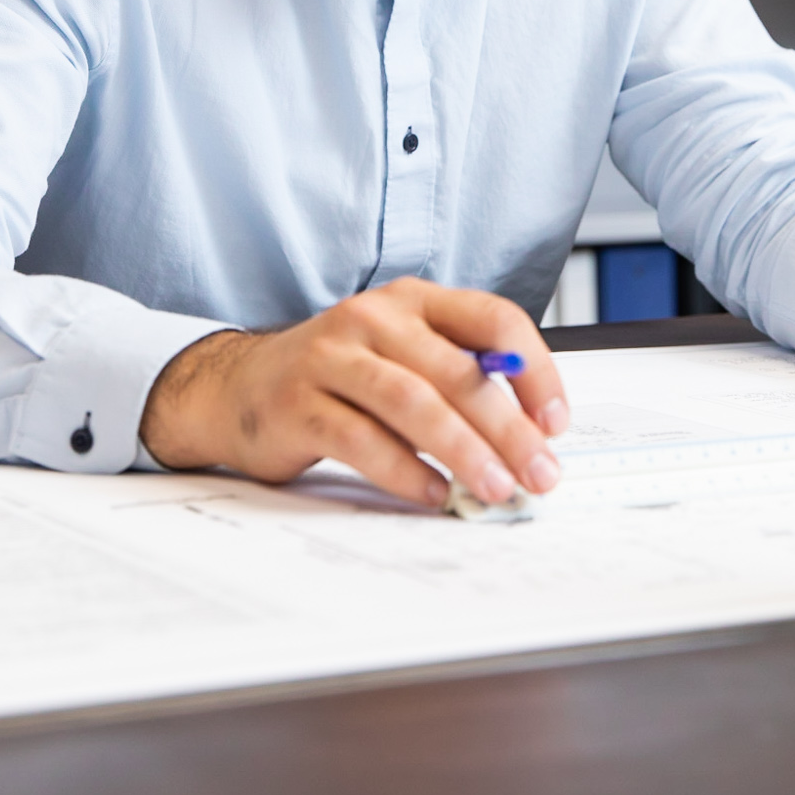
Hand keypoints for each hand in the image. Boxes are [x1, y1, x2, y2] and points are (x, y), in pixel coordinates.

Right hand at [138, 278, 570, 509]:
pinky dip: (404, 470)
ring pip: (412, 402)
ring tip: (495, 487)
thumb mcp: (403, 357)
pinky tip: (432, 493)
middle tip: (539, 472)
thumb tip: (532, 437)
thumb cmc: (338, 377)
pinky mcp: (297, 402)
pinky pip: (361, 438)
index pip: (493, 319)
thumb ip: (460, 379)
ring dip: (463, 450)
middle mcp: (373, 317)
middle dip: (508, 427)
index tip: (556, 422)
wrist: (237, 386)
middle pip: (457, 370)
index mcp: (413, 301)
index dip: (535, 370)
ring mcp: (331, 357)